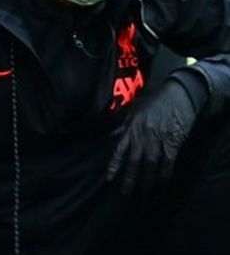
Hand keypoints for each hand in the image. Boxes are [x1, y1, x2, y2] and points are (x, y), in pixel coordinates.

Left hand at [106, 79, 199, 194]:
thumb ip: (123, 126)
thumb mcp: (134, 111)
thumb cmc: (154, 102)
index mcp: (131, 128)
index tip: (109, 178)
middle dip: (130, 178)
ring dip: (147, 179)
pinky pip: (168, 161)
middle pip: (134, 160)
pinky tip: (162, 182)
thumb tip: (111, 136)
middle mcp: (142, 135)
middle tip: (126, 192)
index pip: (119, 150)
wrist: (177, 95)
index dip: (114, 165)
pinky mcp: (173, 141)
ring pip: (150, 164)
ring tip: (144, 192)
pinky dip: (165, 173)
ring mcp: (158, 139)